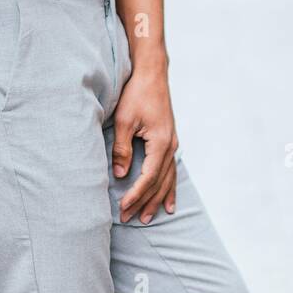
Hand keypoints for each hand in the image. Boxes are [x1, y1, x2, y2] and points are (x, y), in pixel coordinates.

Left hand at [111, 64, 178, 223]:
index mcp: (160, 142)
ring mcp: (172, 143)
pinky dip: (169, 187)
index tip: (123, 208)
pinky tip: (169, 201)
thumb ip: (122, 149)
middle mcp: (170, 146)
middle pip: (159, 182)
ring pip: (167, 179)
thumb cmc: (137, 93)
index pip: (148, 177)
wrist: (151, 73)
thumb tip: (120, 174)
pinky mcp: (169, 140)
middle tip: (130, 219)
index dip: (136, 195)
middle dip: (145, 202)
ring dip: (158, 199)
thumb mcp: (124, 120)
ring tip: (150, 217)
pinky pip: (171, 170)